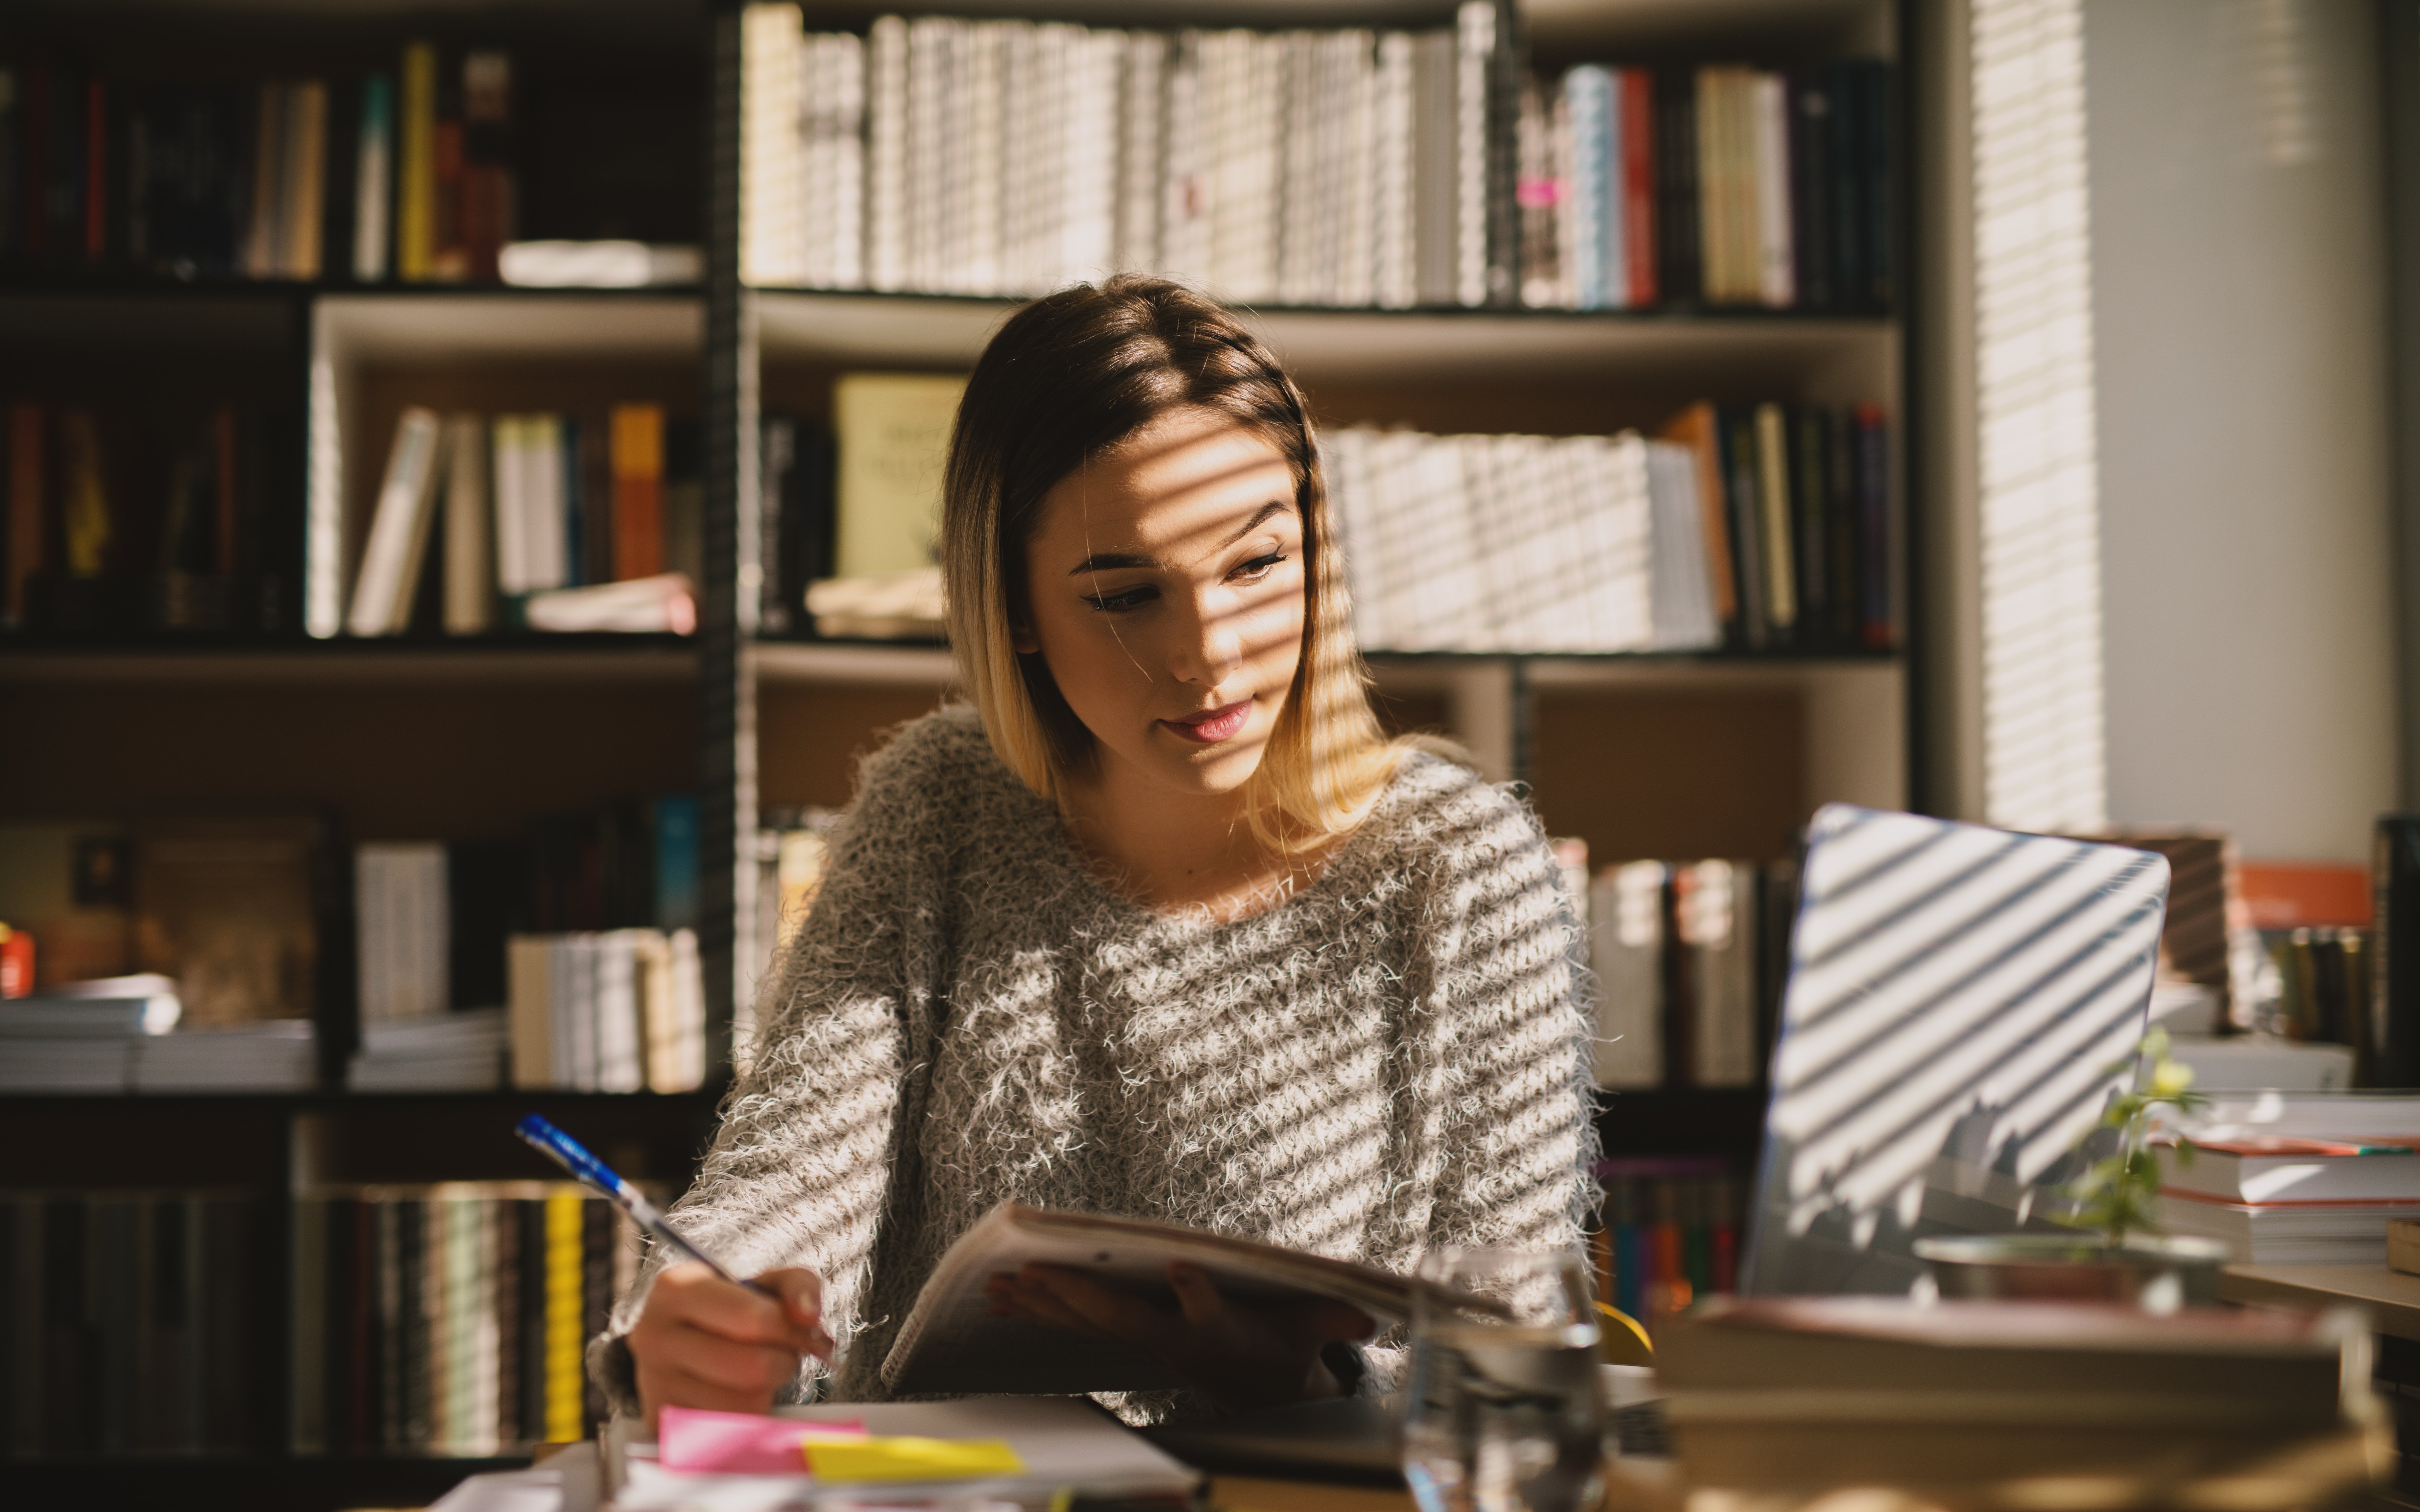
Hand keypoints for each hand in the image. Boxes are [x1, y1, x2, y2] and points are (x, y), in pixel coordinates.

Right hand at [629, 1263, 831, 1431]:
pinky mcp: (659, 1423)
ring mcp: (653, 1383)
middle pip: (753, 1368)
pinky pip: (727, 1432)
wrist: (683, 1339)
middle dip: (782, 1361)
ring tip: (756, 1373)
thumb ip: (798, 1286)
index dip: (790, 1330)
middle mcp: (654, 1336)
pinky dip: (745, 1417)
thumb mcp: (766, 1283)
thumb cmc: (732, 1309)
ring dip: (766, 1392)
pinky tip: (736, 1394)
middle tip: (779, 1353)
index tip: (799, 1330)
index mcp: (676, 1289)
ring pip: (744, 1405)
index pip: (754, 1319)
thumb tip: (807, 1316)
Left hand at [984, 1260, 1374, 1413]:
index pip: (1207, 1311)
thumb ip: (1333, 1319)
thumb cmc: (1279, 1349)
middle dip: (1079, 1298)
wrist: (1254, 1390)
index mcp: (1218, 1333)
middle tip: (1039, 1274)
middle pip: (1121, 1319)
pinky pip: (1073, 1324)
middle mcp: (1171, 1340)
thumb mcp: (1311, 1332)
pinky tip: (1002, 1298)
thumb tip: (1370, 1316)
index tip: (1180, 1270)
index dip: (1195, 1294)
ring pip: (1084, 1323)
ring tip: (998, 1286)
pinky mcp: (1125, 1337)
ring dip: (1041, 1305)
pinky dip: (1037, 1310)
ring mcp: (1142, 1341)